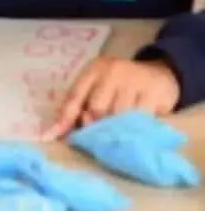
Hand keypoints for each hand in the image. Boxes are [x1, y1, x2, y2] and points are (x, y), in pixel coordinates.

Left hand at [43, 57, 179, 139]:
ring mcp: (133, 81)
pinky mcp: (153, 94)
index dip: (64, 119)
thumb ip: (82, 105)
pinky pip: (140, 118)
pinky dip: (135, 129)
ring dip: (115, 131)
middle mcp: (111, 72)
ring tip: (116, 139)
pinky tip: (135, 133)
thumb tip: (61, 132)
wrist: (160, 75)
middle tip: (98, 139)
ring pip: (118, 115)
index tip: (51, 137)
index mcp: (93, 70)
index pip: (74, 96)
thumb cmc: (121, 86)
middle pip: (96, 108)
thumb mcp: (99, 87)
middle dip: (94, 127)